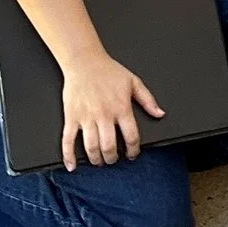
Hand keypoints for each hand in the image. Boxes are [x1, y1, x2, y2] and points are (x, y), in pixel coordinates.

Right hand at [59, 51, 162, 170]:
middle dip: (113, 158)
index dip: (133, 150)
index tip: (132, 154)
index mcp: (121, 108)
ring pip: (91, 147)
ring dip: (96, 159)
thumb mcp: (134, 82)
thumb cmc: (108, 71)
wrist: (84, 61)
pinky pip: (67, 140)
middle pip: (109, 146)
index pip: (131, 136)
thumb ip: (148, 100)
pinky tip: (72, 165)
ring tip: (99, 161)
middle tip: (114, 159)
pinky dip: (69, 155)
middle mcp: (104, 115)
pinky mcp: (71, 117)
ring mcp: (86, 117)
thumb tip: (160, 114)